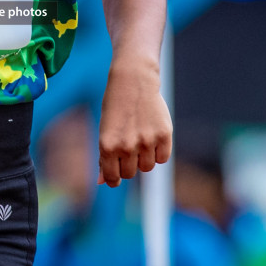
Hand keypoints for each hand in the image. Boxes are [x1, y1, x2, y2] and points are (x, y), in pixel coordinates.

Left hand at [97, 58, 171, 186]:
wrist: (133, 82)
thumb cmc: (116, 108)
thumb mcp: (105, 132)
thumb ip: (103, 158)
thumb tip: (102, 183)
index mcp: (107, 146)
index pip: (112, 178)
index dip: (114, 178)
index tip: (115, 174)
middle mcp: (126, 146)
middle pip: (130, 174)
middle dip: (128, 165)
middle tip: (128, 147)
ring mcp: (146, 141)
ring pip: (147, 168)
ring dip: (144, 158)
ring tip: (140, 138)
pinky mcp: (164, 135)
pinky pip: (163, 158)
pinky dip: (158, 152)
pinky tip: (152, 136)